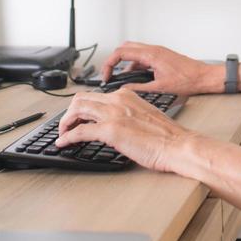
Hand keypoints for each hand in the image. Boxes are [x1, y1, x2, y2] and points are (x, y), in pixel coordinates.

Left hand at [56, 88, 198, 172]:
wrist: (177, 145)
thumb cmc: (167, 136)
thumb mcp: (145, 115)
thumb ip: (128, 113)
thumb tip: (116, 123)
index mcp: (127, 95)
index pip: (96, 95)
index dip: (82, 107)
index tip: (78, 117)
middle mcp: (118, 100)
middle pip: (81, 99)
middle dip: (70, 112)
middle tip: (67, 125)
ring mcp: (113, 114)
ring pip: (77, 110)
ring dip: (65, 122)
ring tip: (62, 133)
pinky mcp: (110, 131)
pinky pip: (80, 131)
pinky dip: (67, 137)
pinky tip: (62, 143)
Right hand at [101, 42, 222, 94]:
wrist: (204, 77)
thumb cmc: (188, 80)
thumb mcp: (160, 87)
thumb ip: (139, 88)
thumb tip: (124, 89)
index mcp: (151, 54)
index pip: (121, 53)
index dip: (109, 64)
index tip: (106, 75)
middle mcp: (153, 50)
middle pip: (125, 48)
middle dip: (114, 60)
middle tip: (109, 74)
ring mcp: (157, 52)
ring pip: (134, 52)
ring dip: (125, 63)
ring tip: (121, 79)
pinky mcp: (161, 56)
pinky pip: (143, 57)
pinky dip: (135, 66)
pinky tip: (135, 79)